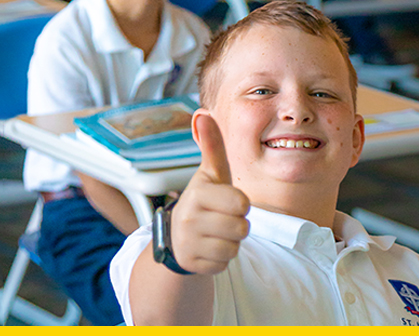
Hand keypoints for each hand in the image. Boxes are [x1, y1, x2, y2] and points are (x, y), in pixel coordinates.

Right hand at [169, 113, 249, 273]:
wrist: (177, 237)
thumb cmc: (204, 201)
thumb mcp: (210, 174)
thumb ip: (212, 146)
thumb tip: (203, 114)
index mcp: (198, 194)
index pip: (242, 203)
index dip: (241, 204)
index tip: (228, 201)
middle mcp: (190, 218)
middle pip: (241, 227)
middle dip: (238, 224)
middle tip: (222, 218)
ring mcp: (190, 243)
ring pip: (234, 247)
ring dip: (231, 241)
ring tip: (216, 232)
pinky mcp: (193, 265)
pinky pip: (225, 263)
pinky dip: (221, 257)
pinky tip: (209, 248)